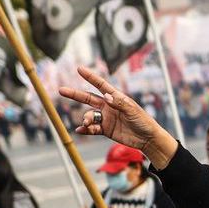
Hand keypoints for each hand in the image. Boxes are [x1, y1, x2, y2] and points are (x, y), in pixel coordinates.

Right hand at [59, 67, 176, 167]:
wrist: (147, 139)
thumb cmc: (143, 121)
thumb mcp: (132, 111)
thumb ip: (119, 103)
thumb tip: (106, 96)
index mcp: (116, 98)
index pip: (101, 85)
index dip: (90, 77)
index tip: (79, 68)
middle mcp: (108, 106)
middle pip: (88, 98)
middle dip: (75, 94)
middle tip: (61, 90)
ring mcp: (106, 118)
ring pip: (89, 116)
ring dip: (85, 118)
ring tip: (86, 123)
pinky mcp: (106, 130)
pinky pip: (92, 129)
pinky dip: (85, 130)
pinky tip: (81, 130)